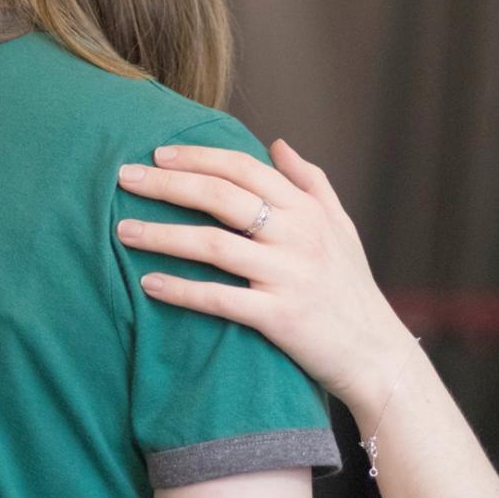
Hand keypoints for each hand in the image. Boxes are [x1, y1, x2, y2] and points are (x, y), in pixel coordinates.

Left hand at [116, 139, 416, 409]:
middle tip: (124, 177)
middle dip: (167, 184)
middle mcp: (298, 236)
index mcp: (308, 210)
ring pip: (214, 245)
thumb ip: (311, 182)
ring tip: (122, 231)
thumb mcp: (341, 228)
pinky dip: (182, 290)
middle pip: (222, 197)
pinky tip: (149, 283)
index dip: (198, 156)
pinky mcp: (279, 317)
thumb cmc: (352, 289)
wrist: (376, 354)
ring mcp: (288, 276)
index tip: (158, 153)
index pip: (245, 168)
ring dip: (162, 235)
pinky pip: (220, 298)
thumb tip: (278, 144)